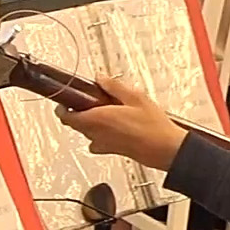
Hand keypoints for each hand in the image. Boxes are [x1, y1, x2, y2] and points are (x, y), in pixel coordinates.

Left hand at [62, 95, 189, 170]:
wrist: (166, 150)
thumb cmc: (153, 127)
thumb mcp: (135, 97)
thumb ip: (114, 87)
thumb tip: (101, 79)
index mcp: (97, 120)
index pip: (65, 116)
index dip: (62, 106)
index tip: (66, 98)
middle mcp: (95, 134)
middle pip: (74, 123)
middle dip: (78, 111)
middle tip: (90, 100)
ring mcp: (102, 144)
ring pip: (86, 131)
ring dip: (90, 121)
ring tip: (106, 110)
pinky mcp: (110, 151)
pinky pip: (97, 141)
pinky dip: (100, 132)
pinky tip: (115, 125)